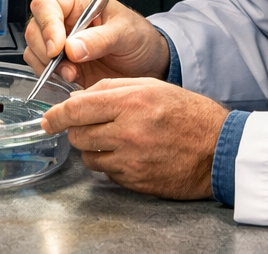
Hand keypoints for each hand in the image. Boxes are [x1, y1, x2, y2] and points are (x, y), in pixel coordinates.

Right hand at [23, 0, 170, 87]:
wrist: (148, 63)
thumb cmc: (139, 38)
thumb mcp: (126, 33)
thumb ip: (100, 39)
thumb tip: (72, 48)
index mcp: (78, 2)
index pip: (47, 5)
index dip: (47, 25)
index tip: (57, 48)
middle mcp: (64, 20)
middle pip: (34, 28)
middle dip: (46, 50)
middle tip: (67, 66)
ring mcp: (60, 42)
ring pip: (34, 50)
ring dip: (47, 66)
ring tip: (73, 75)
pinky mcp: (60, 64)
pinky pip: (41, 68)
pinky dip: (50, 77)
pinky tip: (71, 80)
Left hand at [41, 77, 227, 199]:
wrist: (218, 149)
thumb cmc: (189, 114)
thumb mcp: (153, 86)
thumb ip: (114, 88)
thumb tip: (81, 96)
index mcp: (132, 102)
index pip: (78, 108)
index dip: (57, 115)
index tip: (48, 119)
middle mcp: (128, 131)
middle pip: (78, 134)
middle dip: (76, 130)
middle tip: (87, 126)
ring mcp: (131, 159)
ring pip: (89, 157)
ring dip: (92, 149)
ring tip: (113, 140)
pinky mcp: (136, 181)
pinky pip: (107, 173)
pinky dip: (110, 164)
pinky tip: (128, 154)